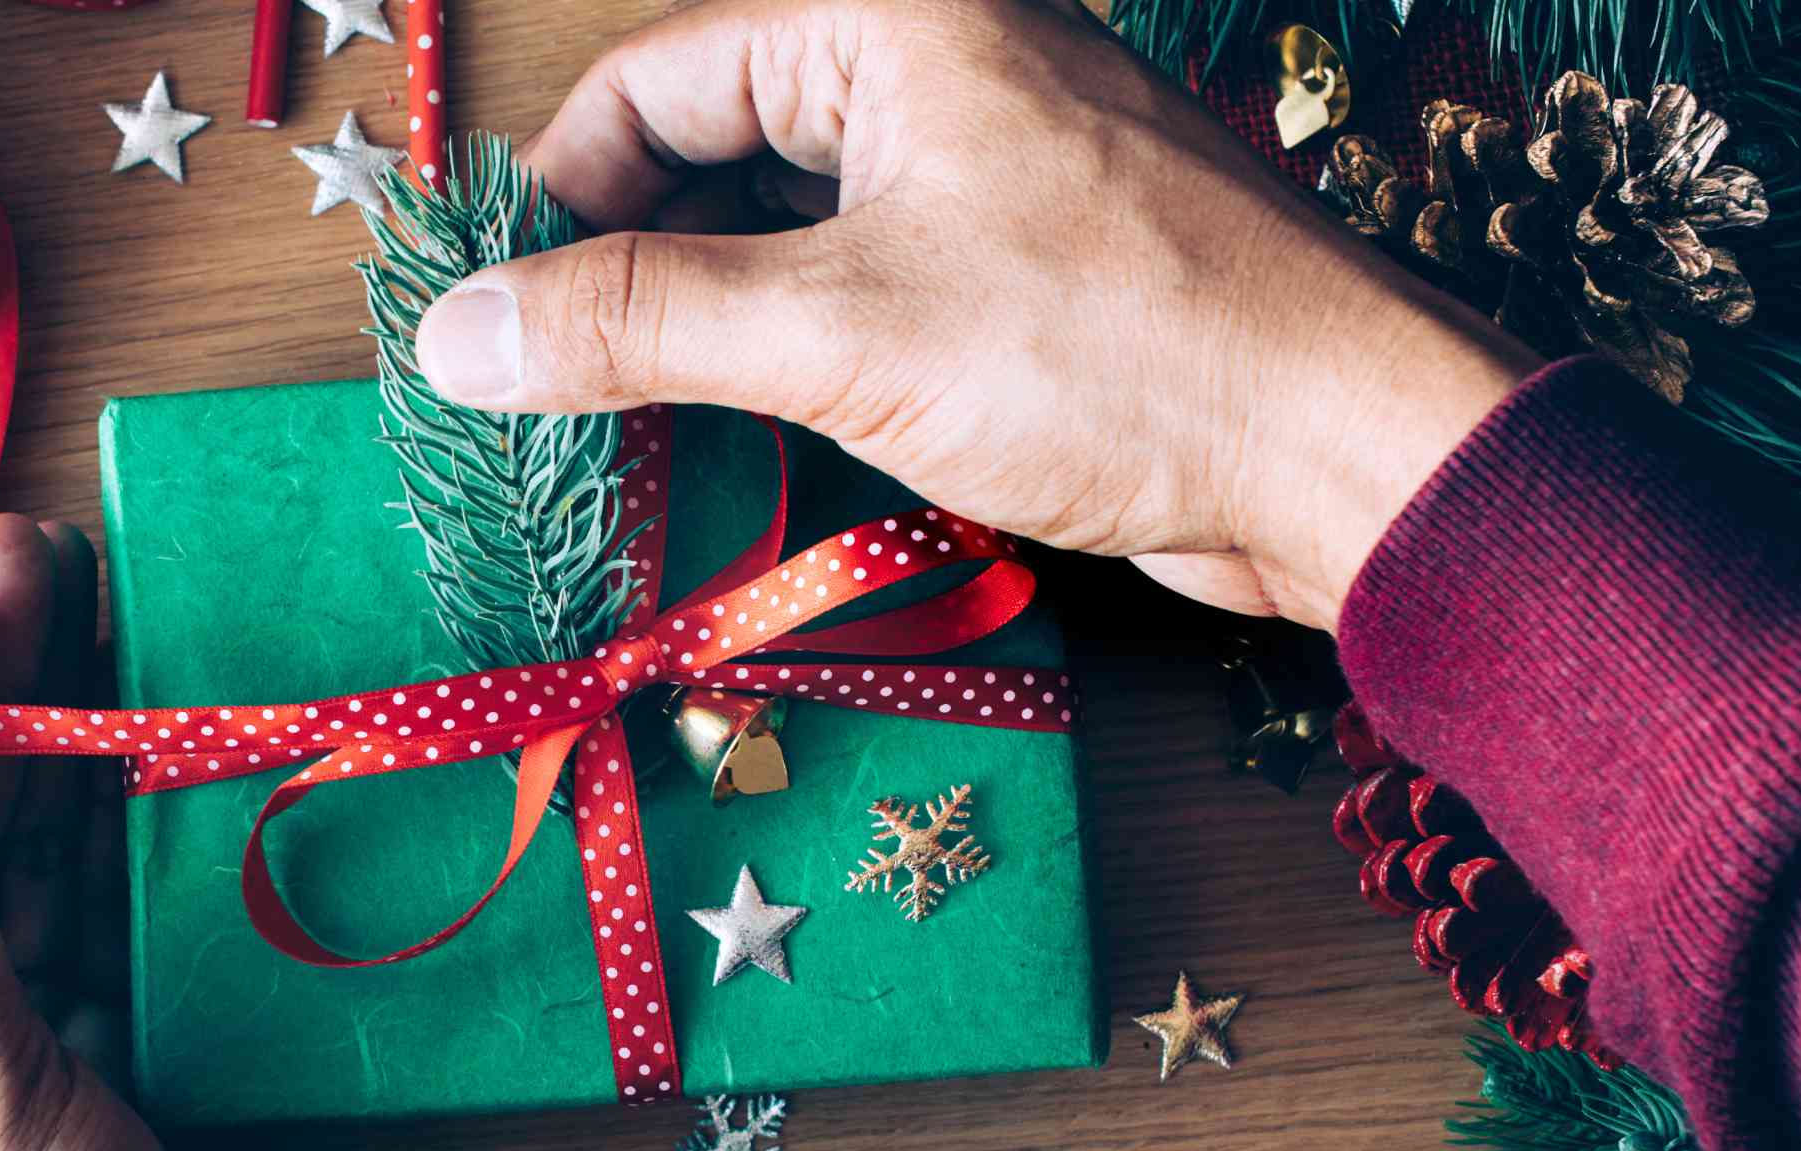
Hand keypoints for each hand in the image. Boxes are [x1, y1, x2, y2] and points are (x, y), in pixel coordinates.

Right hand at [412, 0, 1537, 628]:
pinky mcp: (1027, 275)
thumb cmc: (1117, 355)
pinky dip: (789, 357)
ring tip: (618, 430)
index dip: (553, 199)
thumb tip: (458, 336)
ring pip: (786, 233)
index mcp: (894, 26)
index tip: (485, 314)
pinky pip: (864, 290)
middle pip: (712, 154)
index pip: (655, 83)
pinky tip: (741, 441)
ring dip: (701, 327)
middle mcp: (939, 77)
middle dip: (621, 267)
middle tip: (537, 387)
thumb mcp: (842, 331)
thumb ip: (637, 323)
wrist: (1342, 457)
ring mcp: (989, 177)